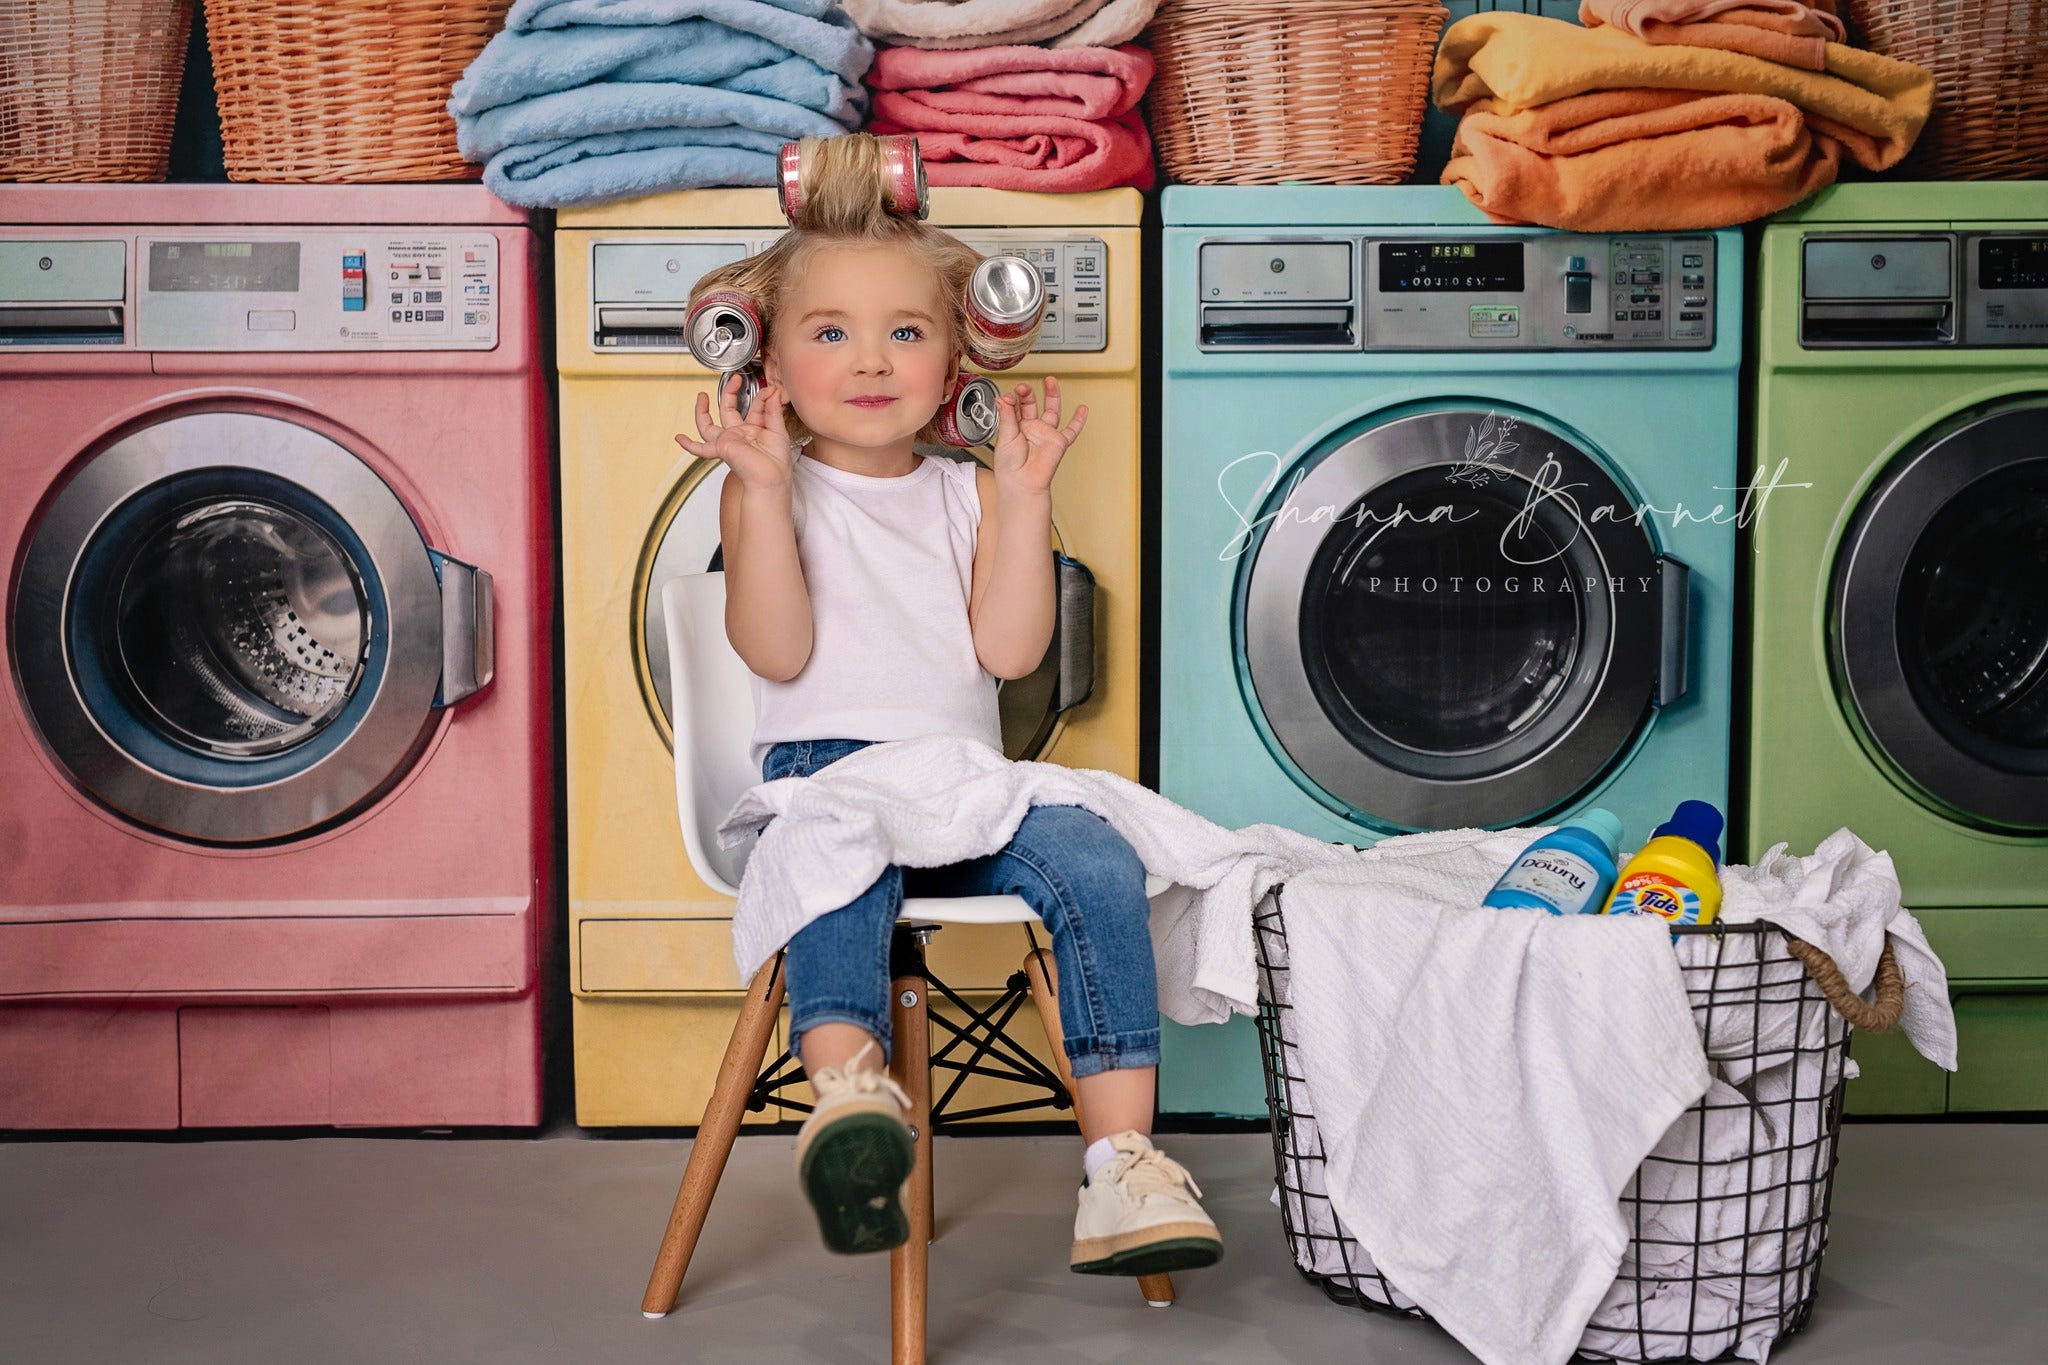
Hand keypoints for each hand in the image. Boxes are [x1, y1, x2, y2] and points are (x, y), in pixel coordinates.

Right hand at [674, 372, 795, 491]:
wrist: (770, 478)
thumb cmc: (777, 462)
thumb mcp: (778, 429)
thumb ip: (773, 409)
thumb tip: (772, 391)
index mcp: (754, 430)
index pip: (753, 408)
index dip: (761, 397)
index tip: (769, 390)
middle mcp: (738, 435)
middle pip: (728, 410)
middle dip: (730, 392)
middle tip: (734, 379)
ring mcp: (727, 441)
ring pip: (708, 426)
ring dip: (702, 411)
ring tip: (701, 396)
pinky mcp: (720, 448)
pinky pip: (700, 448)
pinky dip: (689, 444)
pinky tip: (680, 438)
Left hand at [991, 375, 1086, 495]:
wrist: (1022, 485)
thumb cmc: (1009, 469)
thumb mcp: (1004, 437)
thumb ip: (1007, 416)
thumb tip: (1004, 398)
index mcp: (1014, 428)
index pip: (1014, 406)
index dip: (1012, 398)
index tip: (1009, 396)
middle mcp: (1030, 429)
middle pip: (1031, 404)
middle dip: (1027, 393)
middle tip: (1023, 386)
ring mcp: (1045, 434)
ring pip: (1051, 410)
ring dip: (1051, 395)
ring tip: (1049, 381)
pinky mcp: (1058, 442)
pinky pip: (1072, 430)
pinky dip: (1078, 420)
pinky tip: (1082, 409)